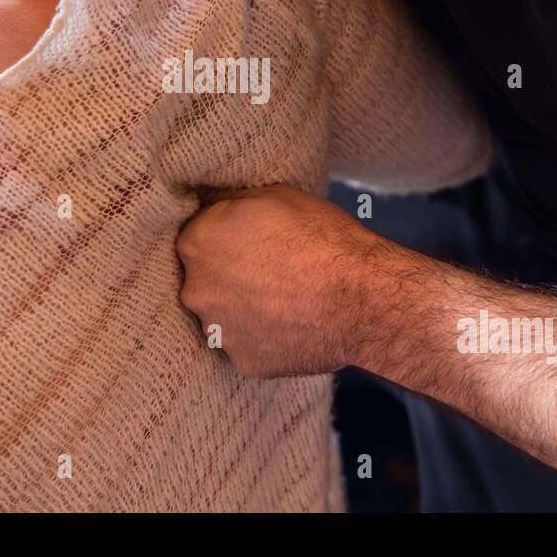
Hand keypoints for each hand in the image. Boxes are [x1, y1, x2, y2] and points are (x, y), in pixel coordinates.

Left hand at [177, 185, 391, 377]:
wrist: (361, 297)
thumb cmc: (321, 238)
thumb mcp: (273, 195)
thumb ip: (232, 203)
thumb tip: (216, 205)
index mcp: (197, 242)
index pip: (200, 236)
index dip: (228, 236)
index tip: (252, 240)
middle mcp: (196, 289)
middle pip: (206, 279)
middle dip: (230, 275)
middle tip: (271, 271)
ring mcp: (218, 331)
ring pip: (224, 316)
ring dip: (245, 309)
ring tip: (285, 300)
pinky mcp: (243, 362)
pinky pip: (248, 346)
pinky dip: (265, 338)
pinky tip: (292, 325)